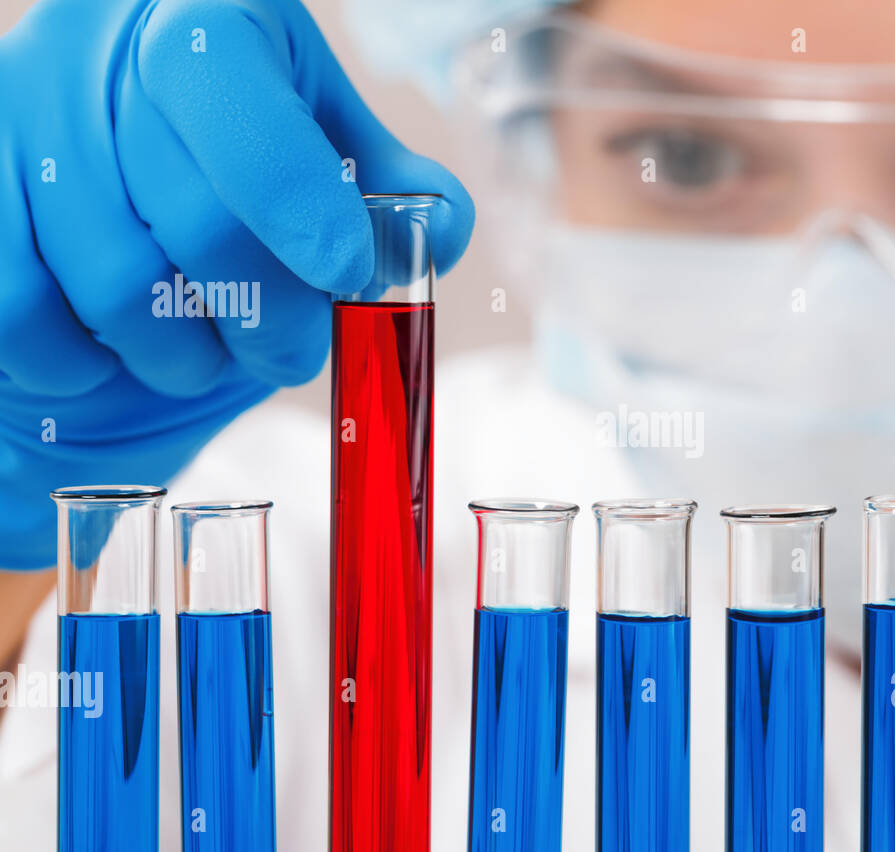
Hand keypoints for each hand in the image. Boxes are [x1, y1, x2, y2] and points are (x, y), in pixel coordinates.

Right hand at [0, 0, 473, 567]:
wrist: (107, 131)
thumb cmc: (235, 140)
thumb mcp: (321, 134)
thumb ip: (388, 185)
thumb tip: (439, 234)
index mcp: (206, 23)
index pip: (244, 108)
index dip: (301, 210)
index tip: (344, 276)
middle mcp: (100, 54)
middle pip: (197, 226)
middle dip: (269, 323)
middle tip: (292, 351)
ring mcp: (21, 119)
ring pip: (114, 287)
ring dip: (183, 356)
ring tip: (208, 352)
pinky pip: (19, 311)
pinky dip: (79, 361)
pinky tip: (116, 351)